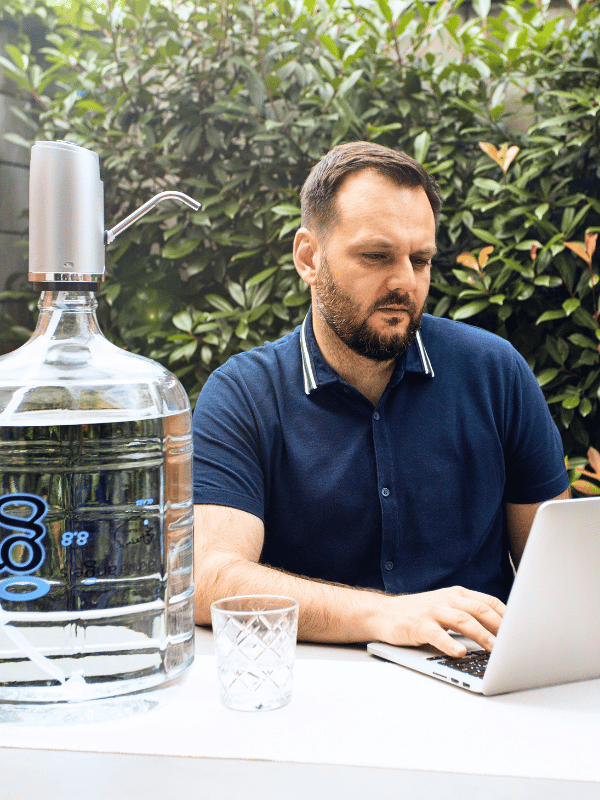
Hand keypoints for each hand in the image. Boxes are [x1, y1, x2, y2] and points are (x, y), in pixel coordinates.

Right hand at [380, 586, 505, 656]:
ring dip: (481, 634)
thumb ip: (467, 614)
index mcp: (457, 594)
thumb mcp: (445, 607)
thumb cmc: (419, 614)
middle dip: (499, 626)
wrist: (384, 614)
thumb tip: (499, 633)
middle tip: (515, 642)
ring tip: (494, 649)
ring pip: (462, 620)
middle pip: (479, 609)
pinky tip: (459, 653)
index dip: (507, 616)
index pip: (489, 601)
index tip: (522, 630)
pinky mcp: (418, 625)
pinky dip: (450, 643)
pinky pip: (437, 634)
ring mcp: (432, 611)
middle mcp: (447, 599)